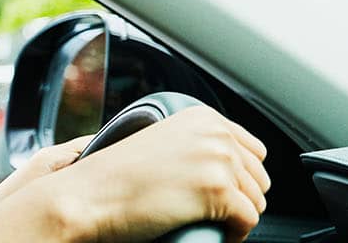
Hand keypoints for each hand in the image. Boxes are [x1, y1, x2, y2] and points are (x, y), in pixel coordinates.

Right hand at [0, 107, 269, 242]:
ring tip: (205, 223)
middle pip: (259, 178)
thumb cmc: (113, 178)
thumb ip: (195, 144)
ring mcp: (219, 159)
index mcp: (202, 116)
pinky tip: (210, 232)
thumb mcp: (160, 144)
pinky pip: (247, 223)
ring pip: (256, 203)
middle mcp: (215, 133)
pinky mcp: (218, 190)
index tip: (222, 194)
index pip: (253, 150)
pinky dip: (233, 235)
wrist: (89, 197)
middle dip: (239, 200)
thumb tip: (230, 164)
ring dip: (235, 218)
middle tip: (208, 213)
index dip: (241, 178)